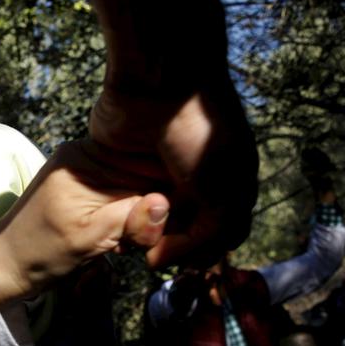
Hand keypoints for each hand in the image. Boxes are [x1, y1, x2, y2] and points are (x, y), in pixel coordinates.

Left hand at [0, 140, 169, 304]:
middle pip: (146, 175)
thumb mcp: (87, 239)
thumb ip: (127, 220)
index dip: (164, 195)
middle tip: (137, 241)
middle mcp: (87, 156)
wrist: (5, 265)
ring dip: (138, 220)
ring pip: (139, 190)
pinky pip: (123, 197)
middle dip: (150, 210)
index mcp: (84, 159)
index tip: (167, 226)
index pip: (145, 165)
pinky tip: (115, 240)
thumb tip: (165, 202)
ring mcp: (88, 172)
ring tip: (120, 243)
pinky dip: (126, 220)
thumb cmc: (39, 253)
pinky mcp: (88, 189)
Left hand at [86, 78, 258, 268]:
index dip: (203, 252)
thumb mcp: (223, 190)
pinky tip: (114, 230)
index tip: (183, 262)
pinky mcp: (125, 165)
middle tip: (154, 253)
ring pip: (151, 221)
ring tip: (134, 242)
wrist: (158, 84)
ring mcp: (159, 172)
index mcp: (229, 181)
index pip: (221, 234)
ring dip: (144, 236)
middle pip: (184, 231)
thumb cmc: (200, 133)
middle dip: (172, 246)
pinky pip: (121, 202)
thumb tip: (175, 257)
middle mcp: (195, 179)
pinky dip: (120, 219)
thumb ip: (214, 232)